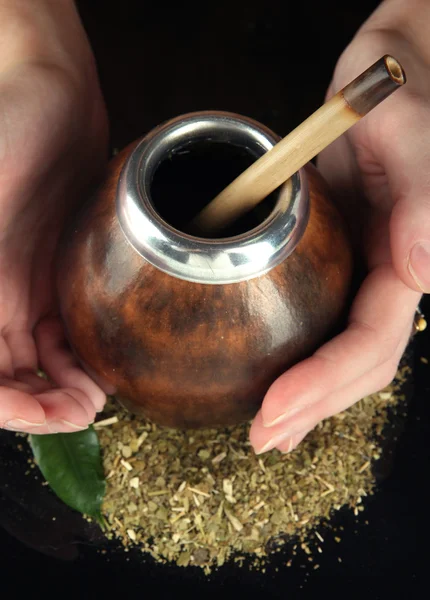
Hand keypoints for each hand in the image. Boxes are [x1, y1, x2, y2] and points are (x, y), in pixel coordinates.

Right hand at [0, 0, 108, 433]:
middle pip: (12, 377)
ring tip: (101, 389)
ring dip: (67, 383)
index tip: (64, 414)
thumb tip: (2, 359)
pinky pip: (65, 327)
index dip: (17, 409)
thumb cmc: (6, 132)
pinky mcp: (54, 269)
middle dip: (49, 403)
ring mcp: (22, 284)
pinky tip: (103, 357)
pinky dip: (82, 352)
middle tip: (92, 406)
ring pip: (40, 359)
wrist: (47, 92)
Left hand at [250, 0, 426, 453]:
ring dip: (307, 396)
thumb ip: (427, 195)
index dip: (326, 384)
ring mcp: (365, 274)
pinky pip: (323, 322)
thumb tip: (425, 272)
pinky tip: (278, 381)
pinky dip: (300, 359)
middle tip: (261, 439)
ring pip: (341, 352)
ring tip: (270, 429)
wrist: (385, 77)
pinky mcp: (339, 262)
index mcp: (412, 259)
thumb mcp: (412, 130)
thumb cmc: (402, 93)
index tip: (273, 413)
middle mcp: (391, 277)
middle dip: (312, 406)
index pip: (373, 342)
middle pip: (359, 364)